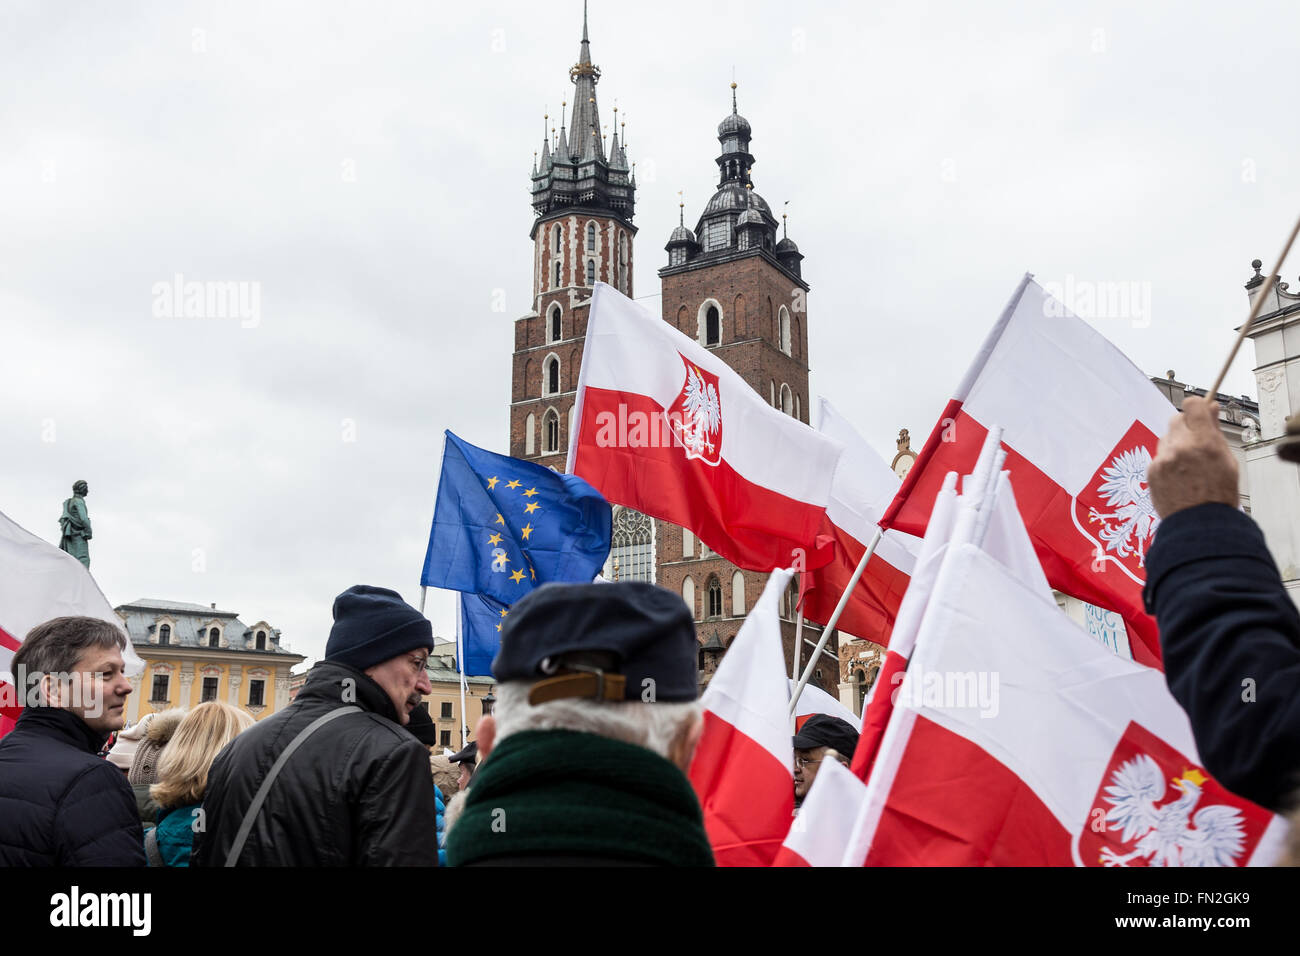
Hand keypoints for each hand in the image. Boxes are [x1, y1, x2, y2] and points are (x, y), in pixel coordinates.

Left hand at [1147, 397, 1239, 518]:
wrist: (1199, 525)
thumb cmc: (1218, 496)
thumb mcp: (1227, 460)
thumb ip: (1215, 432)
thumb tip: (1212, 409)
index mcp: (1205, 443)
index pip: (1192, 406)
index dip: (1196, 407)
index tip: (1199, 412)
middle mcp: (1181, 448)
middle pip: (1176, 420)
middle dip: (1185, 427)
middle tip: (1195, 443)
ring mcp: (1163, 460)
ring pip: (1166, 439)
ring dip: (1175, 446)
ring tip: (1187, 467)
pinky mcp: (1151, 471)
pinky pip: (1159, 457)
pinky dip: (1166, 462)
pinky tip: (1177, 477)